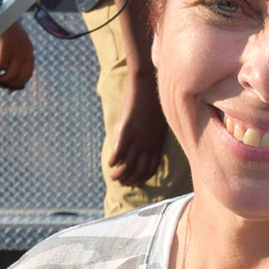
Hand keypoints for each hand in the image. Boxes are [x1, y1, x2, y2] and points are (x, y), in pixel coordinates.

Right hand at [0, 22, 34, 91]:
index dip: (18, 85)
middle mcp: (25, 55)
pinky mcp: (5, 51)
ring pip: (9, 77)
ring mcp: (16, 53)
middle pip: (19, 79)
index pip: (27, 75)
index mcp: (29, 53)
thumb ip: (17, 56)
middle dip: (7, 85)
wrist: (1, 16)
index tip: (9, 90)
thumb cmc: (6, 29)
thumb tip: (8, 72)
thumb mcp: (17, 43)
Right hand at [107, 72, 170, 186]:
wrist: (147, 85)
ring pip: (127, 165)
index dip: (142, 179)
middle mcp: (147, 145)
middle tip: (120, 183)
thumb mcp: (158, 124)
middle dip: (130, 180)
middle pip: (138, 171)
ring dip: (119, 175)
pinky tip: (109, 163)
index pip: (150, 169)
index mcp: (157, 144)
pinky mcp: (126, 131)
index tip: (134, 182)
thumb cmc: (154, 102)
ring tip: (113, 177)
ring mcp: (136, 139)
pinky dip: (113, 160)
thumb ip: (153, 137)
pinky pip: (118, 152)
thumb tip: (148, 145)